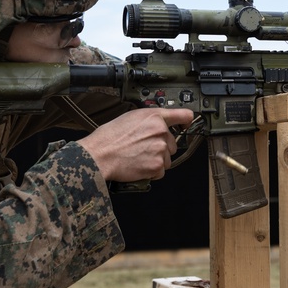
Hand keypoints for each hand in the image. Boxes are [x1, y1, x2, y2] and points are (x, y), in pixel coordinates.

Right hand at [78, 108, 194, 181]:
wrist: (100, 155)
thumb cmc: (109, 137)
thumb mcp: (130, 117)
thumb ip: (149, 120)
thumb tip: (158, 124)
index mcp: (155, 117)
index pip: (183, 115)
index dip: (187, 121)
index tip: (187, 125)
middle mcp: (161, 132)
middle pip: (173, 143)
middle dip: (161, 148)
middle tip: (143, 148)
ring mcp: (160, 149)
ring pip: (167, 159)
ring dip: (156, 161)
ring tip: (138, 157)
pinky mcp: (157, 166)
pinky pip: (160, 172)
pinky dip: (151, 172)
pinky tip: (138, 166)